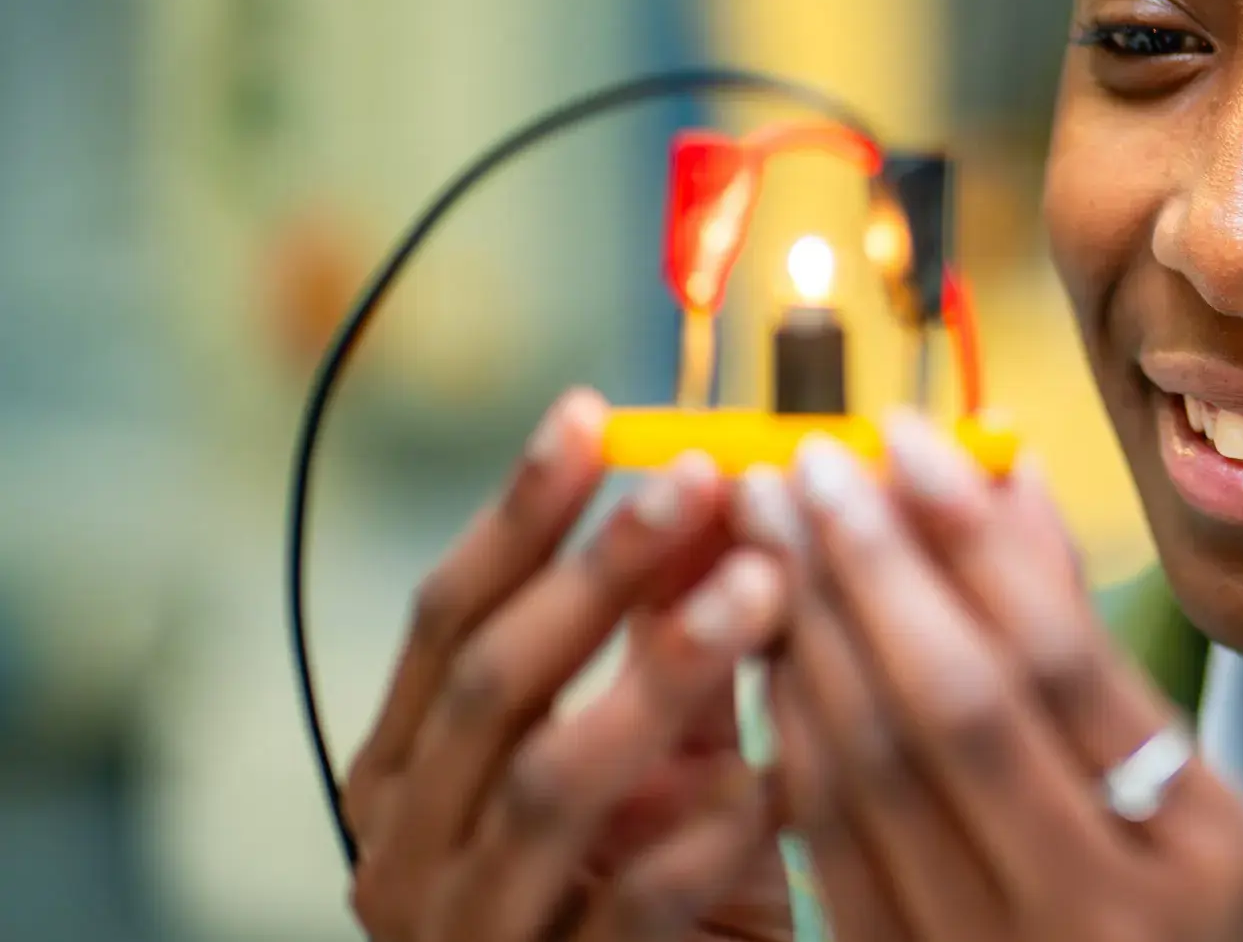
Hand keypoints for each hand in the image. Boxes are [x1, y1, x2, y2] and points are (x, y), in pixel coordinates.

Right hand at [343, 389, 798, 940]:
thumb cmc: (673, 886)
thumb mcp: (670, 748)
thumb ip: (670, 631)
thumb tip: (714, 481)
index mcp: (408, 774)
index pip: (446, 616)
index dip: (521, 512)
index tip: (594, 413)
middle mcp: (407, 853)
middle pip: (490, 682)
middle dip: (600, 571)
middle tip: (703, 480)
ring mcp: (468, 933)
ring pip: (547, 783)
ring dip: (664, 673)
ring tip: (762, 589)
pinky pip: (629, 901)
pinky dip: (706, 830)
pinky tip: (774, 772)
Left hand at [751, 415, 1242, 941]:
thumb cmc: (1156, 913)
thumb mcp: (1177, 794)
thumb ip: (1087, 647)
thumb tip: (1008, 478)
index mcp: (1193, 848)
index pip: (1063, 659)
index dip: (972, 537)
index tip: (907, 437)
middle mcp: (1097, 914)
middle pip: (959, 706)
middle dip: (871, 565)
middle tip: (807, 463)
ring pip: (873, 769)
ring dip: (810, 630)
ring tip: (772, 527)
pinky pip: (823, 838)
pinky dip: (791, 726)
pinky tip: (773, 640)